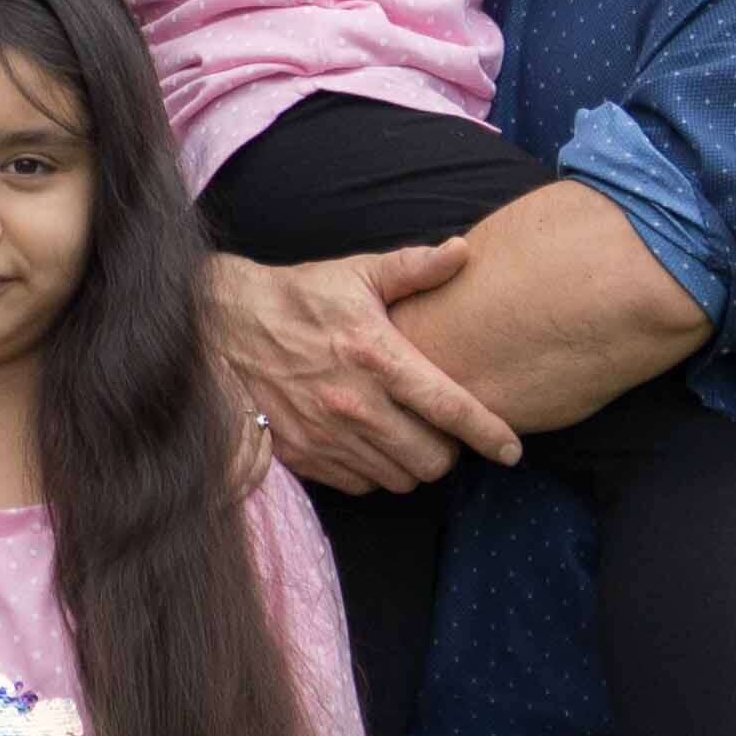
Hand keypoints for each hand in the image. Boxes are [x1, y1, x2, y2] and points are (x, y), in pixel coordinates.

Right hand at [212, 241, 511, 489]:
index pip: (450, 408)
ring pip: (400, 478)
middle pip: (432, 459)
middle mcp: (354, 403)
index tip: (512, 450)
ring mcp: (326, 435)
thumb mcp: (357, 273)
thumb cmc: (299, 297)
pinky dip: (376, 472)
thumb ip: (415, 268)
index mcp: (376, 355)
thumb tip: (464, 251)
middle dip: (449, 451)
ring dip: (413, 464)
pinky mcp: (303, 455)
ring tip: (410, 437)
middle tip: (443, 430)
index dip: (489, 434)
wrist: (223, 327)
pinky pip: (361, 485)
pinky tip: (372, 444)